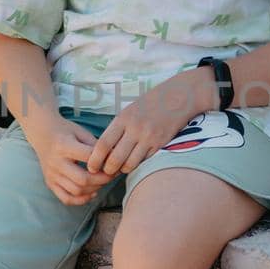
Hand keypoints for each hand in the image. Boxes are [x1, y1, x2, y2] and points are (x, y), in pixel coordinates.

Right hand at [30, 116, 122, 206]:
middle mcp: (56, 162)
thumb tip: (114, 159)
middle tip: (112, 175)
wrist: (42, 134)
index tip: (115, 162)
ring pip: (76, 191)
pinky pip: (66, 198)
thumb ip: (96, 146)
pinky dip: (81, 200)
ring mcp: (52, 175)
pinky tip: (92, 193)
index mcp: (64, 146)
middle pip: (83, 179)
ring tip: (103, 182)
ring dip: (94, 189)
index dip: (105, 162)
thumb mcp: (81, 132)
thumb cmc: (65, 131)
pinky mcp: (50, 183)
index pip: (89, 158)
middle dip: (102, 180)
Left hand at [83, 71, 206, 178]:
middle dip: (107, 169)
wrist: (178, 97)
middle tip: (105, 172)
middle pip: (114, 158)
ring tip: (120, 168)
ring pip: (129, 164)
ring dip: (122, 170)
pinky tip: (135, 162)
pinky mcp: (161, 144)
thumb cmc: (150, 104)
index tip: (91, 167)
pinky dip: (137, 165)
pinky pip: (144, 161)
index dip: (94, 159)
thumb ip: (118, 128)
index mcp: (123, 118)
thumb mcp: (129, 110)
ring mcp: (149, 137)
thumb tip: (104, 151)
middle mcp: (135, 128)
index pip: (103, 144)